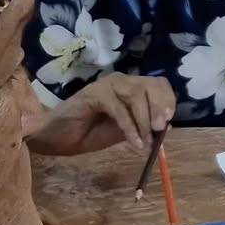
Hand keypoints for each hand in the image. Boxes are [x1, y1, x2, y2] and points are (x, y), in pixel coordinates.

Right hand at [25, 73, 174, 155]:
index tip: (168, 122)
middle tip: (160, 131)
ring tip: (145, 143)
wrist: (55, 137)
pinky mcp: (94, 94)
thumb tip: (168, 126)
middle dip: (160, 108)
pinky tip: (133, 144)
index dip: (168, 101)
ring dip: (144, 120)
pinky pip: (119, 108)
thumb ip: (143, 126)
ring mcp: (107, 85)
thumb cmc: (88, 133)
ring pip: (137, 94)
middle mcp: (121, 81)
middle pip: (151, 85)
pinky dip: (129, 126)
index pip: (159, 85)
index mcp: (131, 87)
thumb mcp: (123, 132)